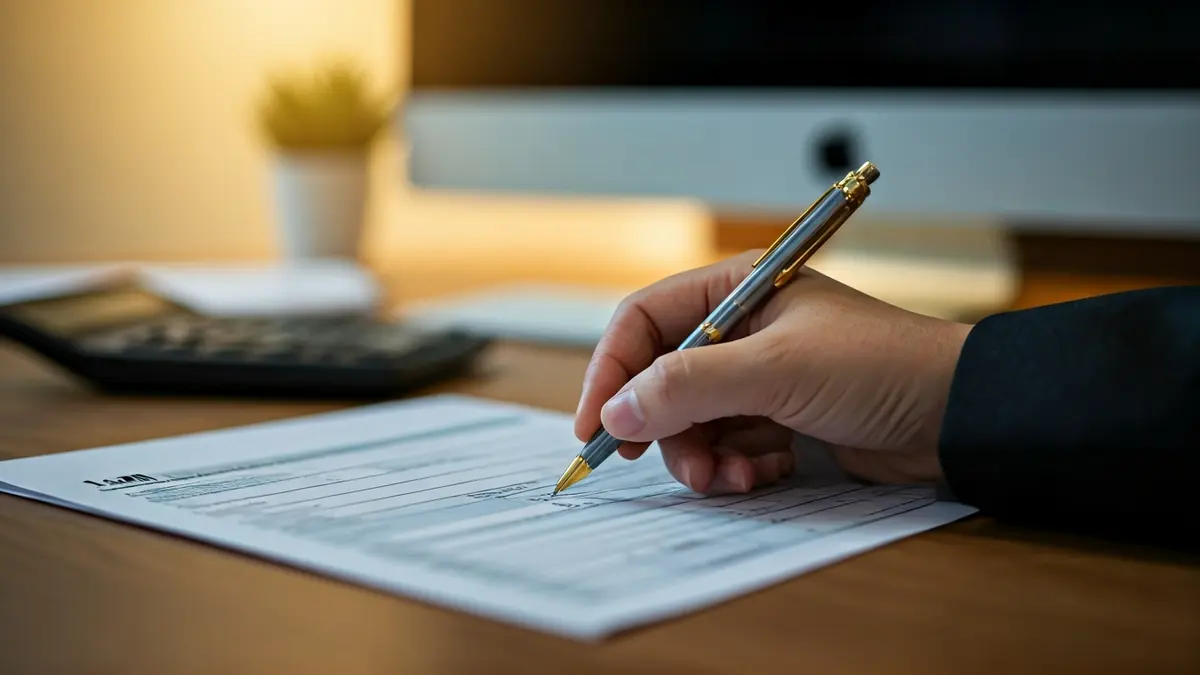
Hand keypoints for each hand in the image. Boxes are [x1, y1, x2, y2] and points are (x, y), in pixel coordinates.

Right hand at [574, 249, 971, 494]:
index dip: (611, 370)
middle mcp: (740, 330)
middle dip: (665, 428)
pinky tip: (770, 470)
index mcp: (735, 290)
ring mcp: (758, 376)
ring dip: (705, 456)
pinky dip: (738, 466)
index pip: (643, 321)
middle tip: (677, 463)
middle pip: (661, 379)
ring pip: (691, 421)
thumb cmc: (880, 368)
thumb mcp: (775, 370)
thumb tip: (617, 411)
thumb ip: (688, 387)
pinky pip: (727, 446)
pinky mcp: (778, 417)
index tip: (595, 425)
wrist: (958, 416)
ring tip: (737, 474)